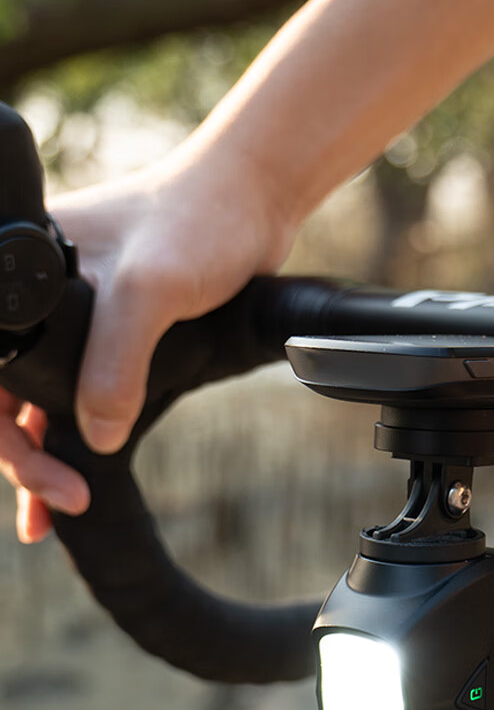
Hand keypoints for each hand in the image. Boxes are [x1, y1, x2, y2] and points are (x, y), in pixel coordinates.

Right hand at [5, 149, 294, 542]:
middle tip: (64, 503)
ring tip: (57, 509)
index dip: (5, 438)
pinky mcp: (114, 333)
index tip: (52, 482)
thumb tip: (94, 440)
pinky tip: (85, 467)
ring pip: (39, 398)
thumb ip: (115, 361)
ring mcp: (75, 318)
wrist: (253, 200)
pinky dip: (78, 432)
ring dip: (44, 453)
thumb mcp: (149, 289)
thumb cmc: (197, 221)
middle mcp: (37, 300)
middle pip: (5, 394)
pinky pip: (80, 391)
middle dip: (24, 458)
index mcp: (18, 277)